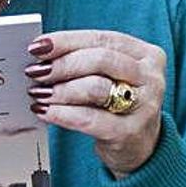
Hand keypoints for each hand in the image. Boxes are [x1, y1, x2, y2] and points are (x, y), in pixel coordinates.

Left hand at [25, 30, 166, 177]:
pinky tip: (45, 111)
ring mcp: (144, 106)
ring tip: (39, 93)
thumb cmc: (120, 106)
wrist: (141, 147)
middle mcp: (150, 77)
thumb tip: (43, 55)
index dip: (67, 40)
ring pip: (95, 87)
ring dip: (60, 90)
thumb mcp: (112, 78)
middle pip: (100, 60)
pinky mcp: (130, 132)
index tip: (39, 45)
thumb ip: (86, 62)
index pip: (103, 39)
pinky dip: (62, 114)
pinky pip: (89, 119)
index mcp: (147, 55)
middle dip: (62, 65)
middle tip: (35, 71)